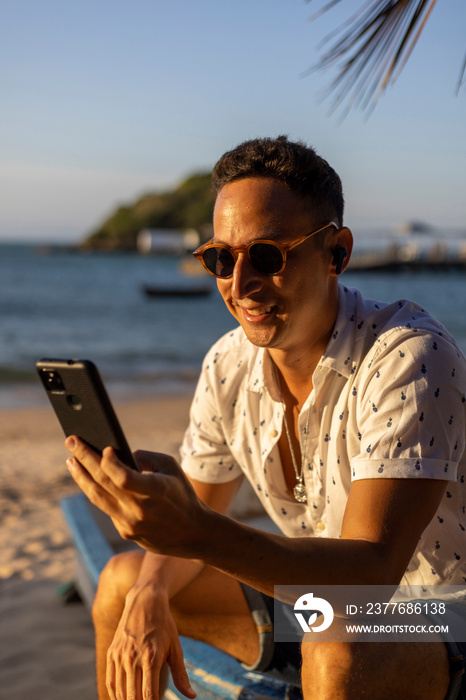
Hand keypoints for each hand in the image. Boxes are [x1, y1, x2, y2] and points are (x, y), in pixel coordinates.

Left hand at [65, 437, 207, 556]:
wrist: (193, 534)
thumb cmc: (182, 494)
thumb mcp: (171, 467)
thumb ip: (145, 457)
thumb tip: (118, 454)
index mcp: (156, 491)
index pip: (123, 477)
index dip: (110, 462)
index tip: (103, 448)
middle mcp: (140, 510)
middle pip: (103, 483)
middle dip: (84, 459)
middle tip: (71, 441)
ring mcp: (130, 524)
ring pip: (97, 497)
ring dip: (81, 476)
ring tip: (71, 460)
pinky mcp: (125, 532)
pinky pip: (107, 507)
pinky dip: (97, 491)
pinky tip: (88, 478)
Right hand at [106, 584, 195, 699]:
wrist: (145, 602)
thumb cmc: (164, 625)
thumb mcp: (176, 647)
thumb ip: (181, 674)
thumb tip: (191, 696)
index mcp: (151, 657)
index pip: (148, 695)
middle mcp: (133, 658)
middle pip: (132, 696)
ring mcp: (120, 656)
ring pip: (120, 692)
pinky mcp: (112, 653)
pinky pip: (110, 681)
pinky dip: (115, 695)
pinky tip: (123, 699)